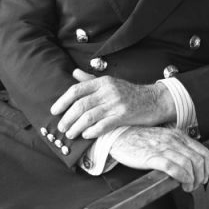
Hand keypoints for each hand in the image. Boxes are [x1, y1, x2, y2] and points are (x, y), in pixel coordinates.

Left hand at [50, 69, 175, 138]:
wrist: (154, 100)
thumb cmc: (130, 93)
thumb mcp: (110, 82)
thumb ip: (91, 80)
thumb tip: (74, 73)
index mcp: (103, 82)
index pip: (77, 90)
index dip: (63, 101)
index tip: (54, 111)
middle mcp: (108, 91)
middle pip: (80, 105)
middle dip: (67, 118)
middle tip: (61, 127)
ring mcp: (116, 104)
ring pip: (89, 116)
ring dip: (76, 127)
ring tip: (70, 134)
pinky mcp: (124, 116)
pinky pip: (103, 125)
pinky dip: (92, 131)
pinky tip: (86, 135)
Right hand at [110, 126, 208, 191]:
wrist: (120, 135)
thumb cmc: (140, 139)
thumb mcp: (163, 138)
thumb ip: (176, 147)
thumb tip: (189, 162)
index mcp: (177, 136)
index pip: (203, 151)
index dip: (207, 168)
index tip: (204, 177)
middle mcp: (173, 140)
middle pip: (198, 160)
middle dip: (201, 177)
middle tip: (195, 185)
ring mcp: (163, 148)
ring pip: (189, 165)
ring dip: (192, 180)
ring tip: (187, 187)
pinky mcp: (151, 157)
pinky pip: (173, 168)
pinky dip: (182, 178)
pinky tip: (180, 183)